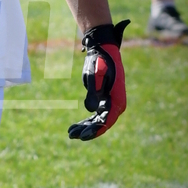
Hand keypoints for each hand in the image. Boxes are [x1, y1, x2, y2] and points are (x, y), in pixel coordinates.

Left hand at [68, 19, 128, 140]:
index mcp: (117, 100)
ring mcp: (109, 103)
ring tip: (70, 133)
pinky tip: (73, 127)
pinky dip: (84, 121)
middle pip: (101, 123)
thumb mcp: (95, 75)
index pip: (107, 120)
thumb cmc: (100, 62)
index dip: (95, 130)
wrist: (102, 51)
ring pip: (97, 121)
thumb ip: (93, 92)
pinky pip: (94, 116)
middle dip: (87, 131)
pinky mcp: (102, 101)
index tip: (83, 136)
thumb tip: (90, 109)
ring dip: (84, 127)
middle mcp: (116, 104)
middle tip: (72, 135)